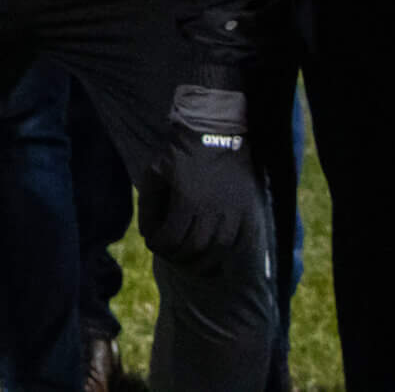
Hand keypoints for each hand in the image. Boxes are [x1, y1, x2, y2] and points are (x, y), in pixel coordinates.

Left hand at [140, 85, 259, 260]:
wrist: (215, 129)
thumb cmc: (179, 151)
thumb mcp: (154, 172)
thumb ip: (148, 204)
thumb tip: (147, 234)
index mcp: (188, 199)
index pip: (172, 239)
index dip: (159, 246)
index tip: (154, 243)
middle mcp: (213, 208)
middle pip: (195, 250)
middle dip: (179, 258)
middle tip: (171, 256)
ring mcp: (234, 210)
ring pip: (219, 251)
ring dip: (203, 263)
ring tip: (192, 264)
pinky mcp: (247, 210)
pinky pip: (238, 242)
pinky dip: (225, 254)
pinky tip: (213, 257)